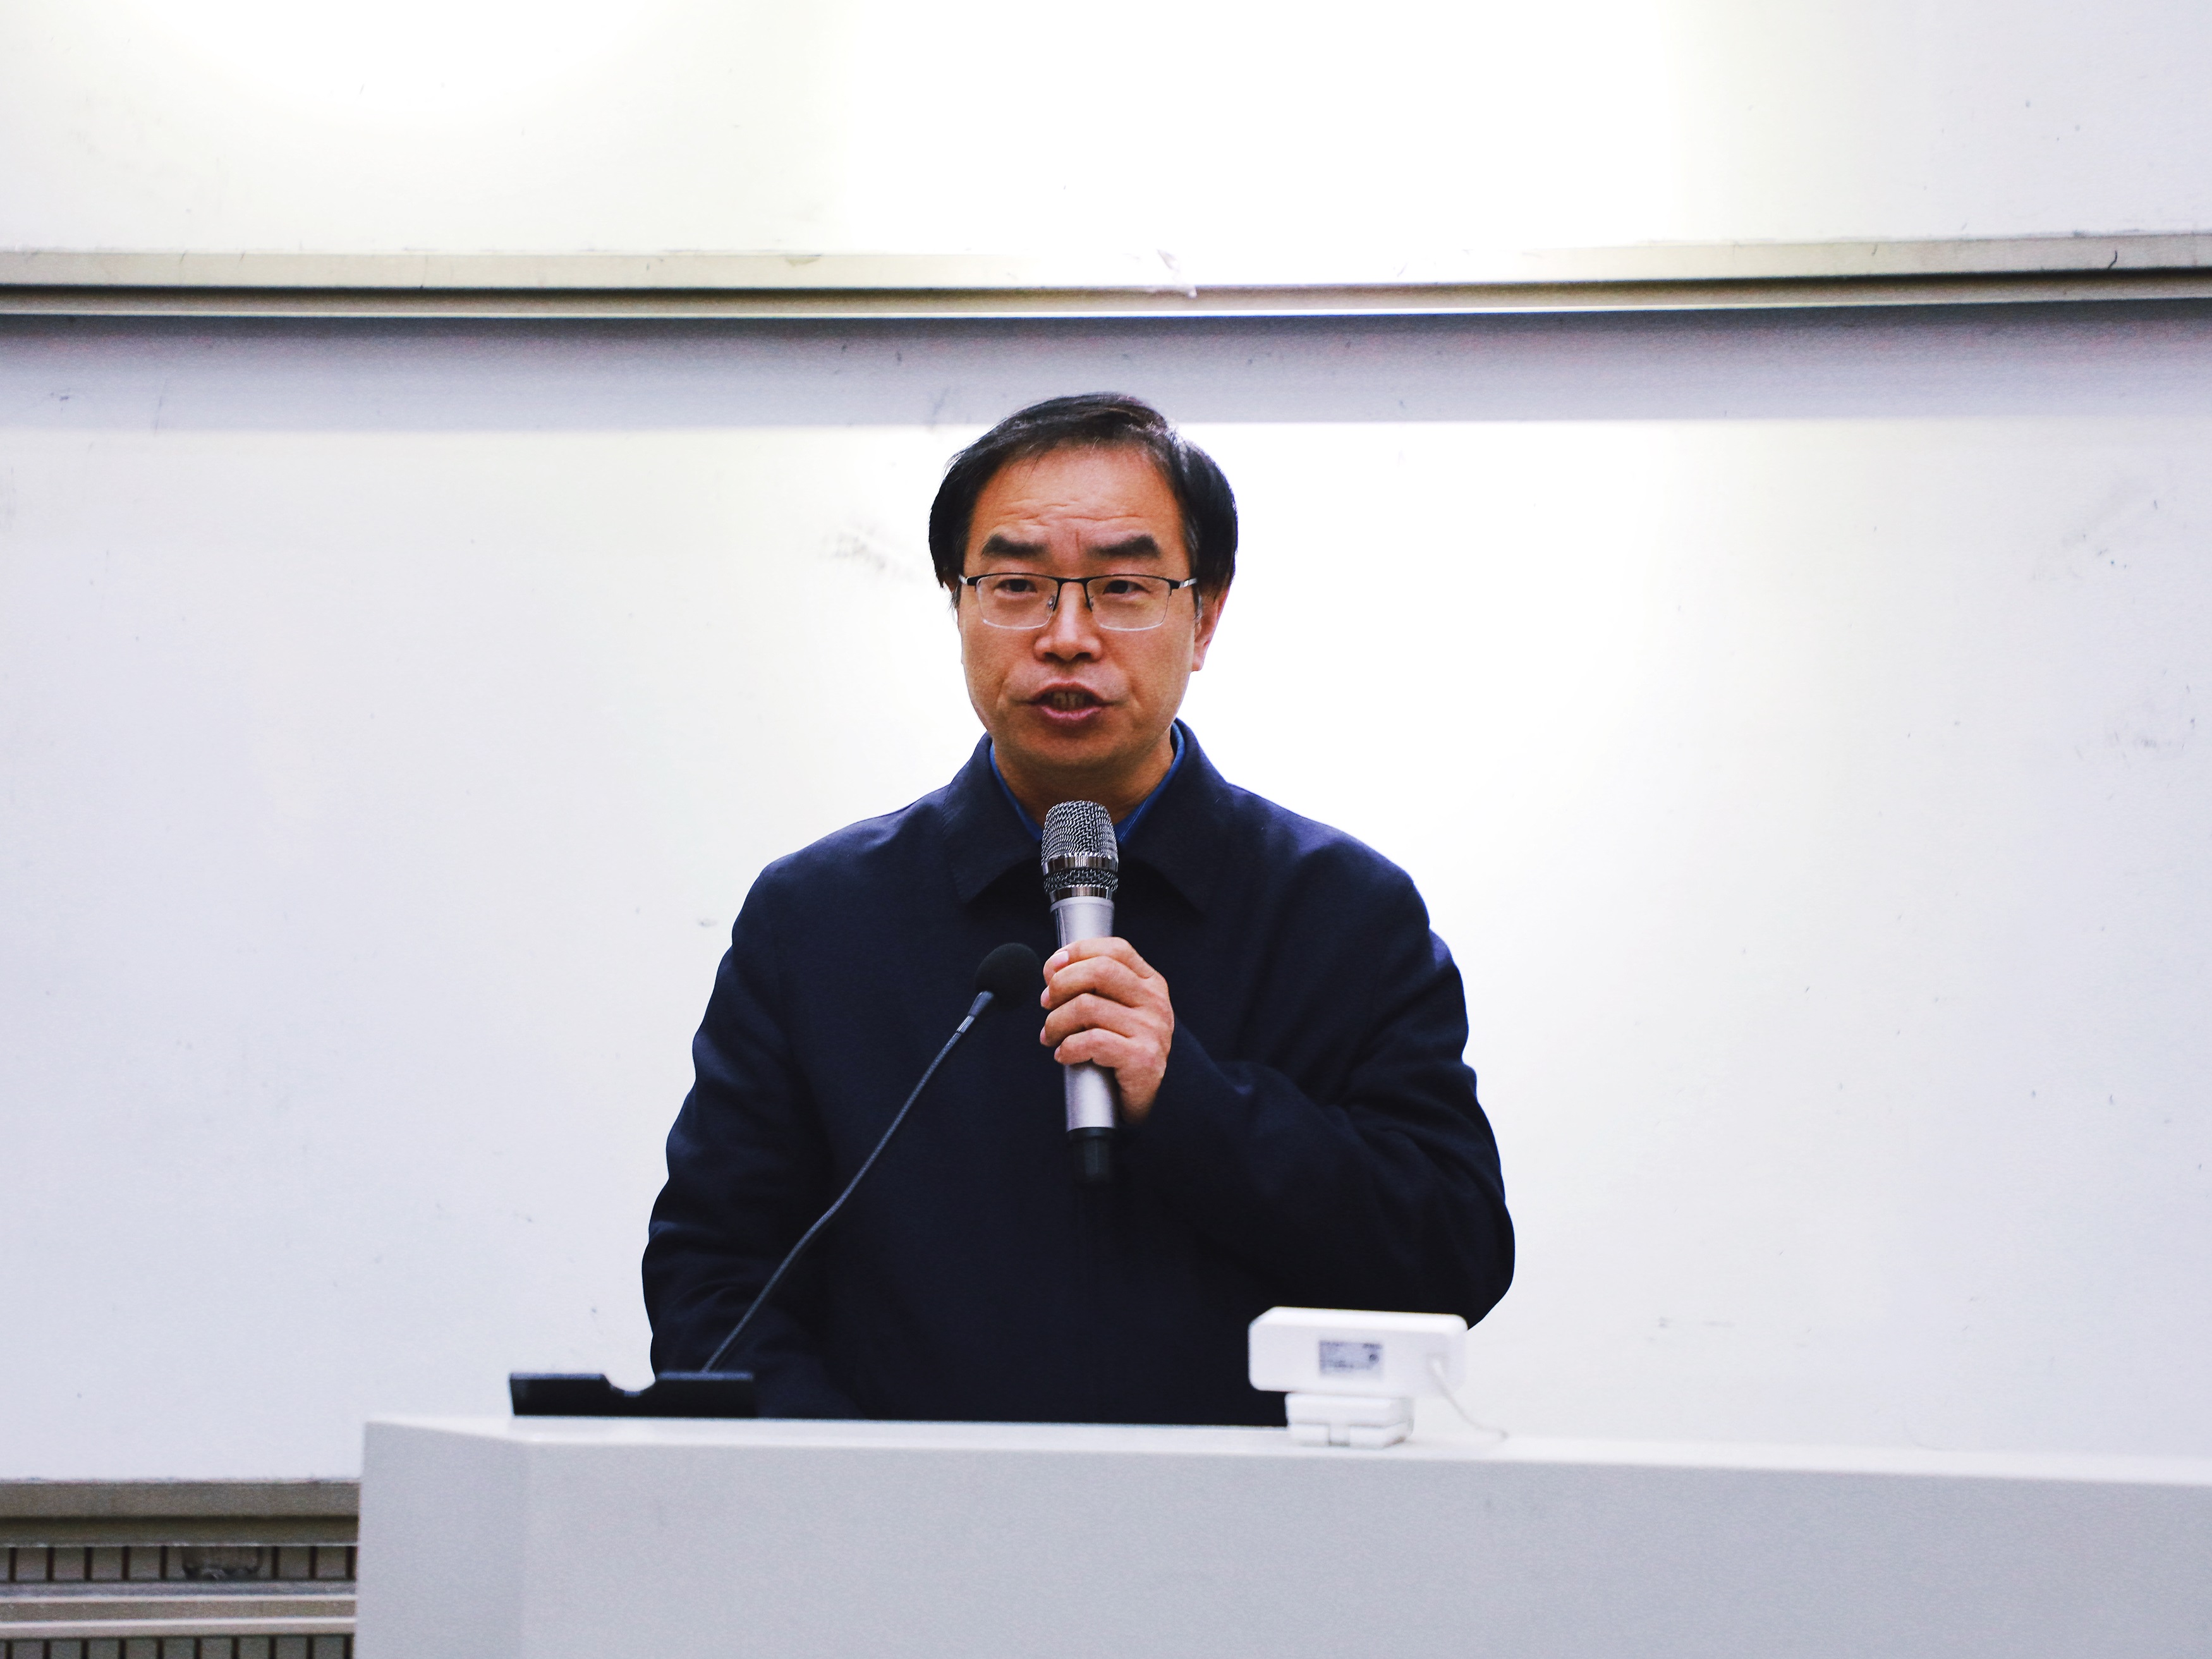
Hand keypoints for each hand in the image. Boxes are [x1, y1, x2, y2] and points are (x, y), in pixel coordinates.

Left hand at [1039, 937, 1173, 1121]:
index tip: (1053, 968)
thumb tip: (1053, 969)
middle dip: (1061, 984)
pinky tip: (1064, 1056)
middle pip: (1099, 971)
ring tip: (1050, 1036)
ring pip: (1087, 1007)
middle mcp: (1155, 1002)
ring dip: (1055, 1022)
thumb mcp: (1114, 1010)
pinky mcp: (1143, 1059)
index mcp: (1150, 983)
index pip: (1115, 949)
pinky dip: (1068, 1048)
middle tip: (1046, 1003)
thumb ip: (1093, 986)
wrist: (1146, 1098)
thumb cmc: (1120, 1050)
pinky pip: (1092, 1042)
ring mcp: (1152, 1030)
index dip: (1078, 951)